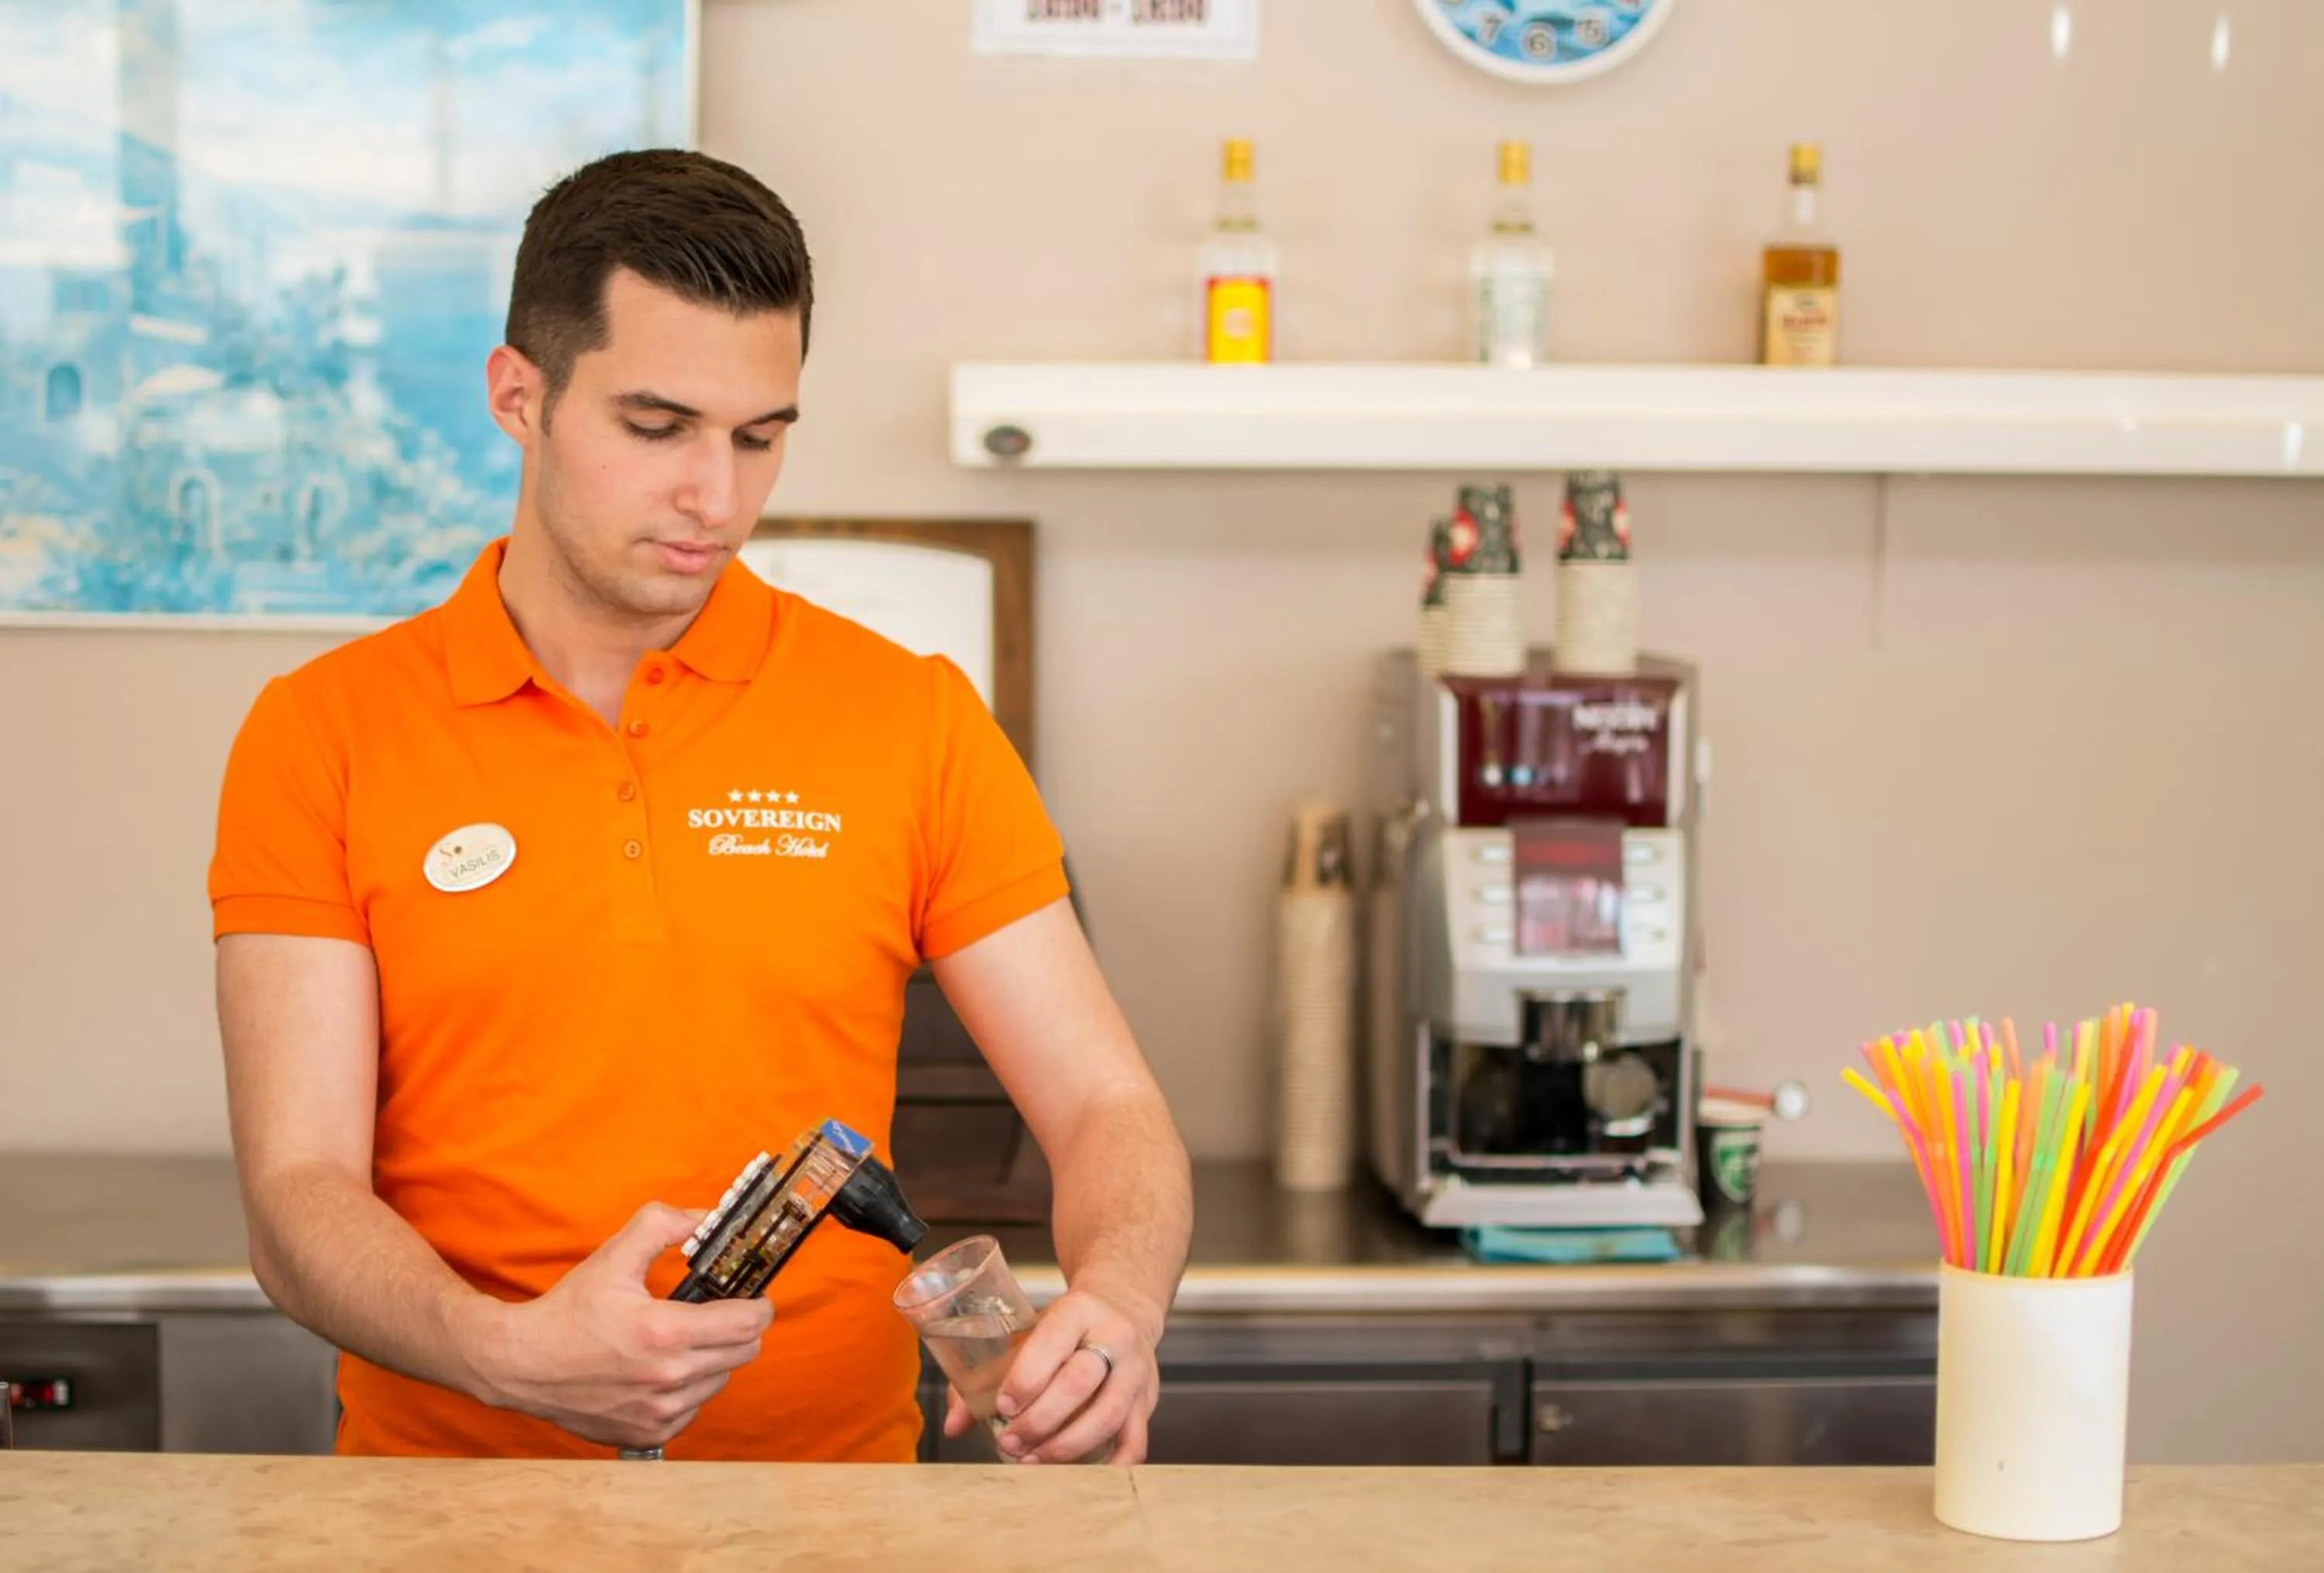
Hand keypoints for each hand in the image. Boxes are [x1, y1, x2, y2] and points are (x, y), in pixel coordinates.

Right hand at [463, 1202, 771, 1451]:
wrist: (521, 1365)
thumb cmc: (567, 1312)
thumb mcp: (614, 1257)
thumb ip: (663, 1225)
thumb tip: (707, 1218)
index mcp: (665, 1331)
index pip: (749, 1324)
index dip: (759, 1306)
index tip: (753, 1298)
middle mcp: (668, 1377)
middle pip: (744, 1353)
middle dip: (739, 1329)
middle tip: (718, 1315)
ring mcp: (659, 1410)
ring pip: (720, 1381)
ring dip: (712, 1360)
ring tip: (681, 1342)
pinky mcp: (648, 1432)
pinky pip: (693, 1408)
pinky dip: (688, 1390)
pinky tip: (661, 1371)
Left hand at [944, 1284, 1160, 1464]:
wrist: (1123, 1308)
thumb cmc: (1066, 1326)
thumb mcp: (1031, 1330)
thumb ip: (988, 1372)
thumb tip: (954, 1423)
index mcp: (1078, 1311)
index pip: (1052, 1343)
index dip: (1026, 1379)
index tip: (1003, 1407)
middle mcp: (1112, 1337)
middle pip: (1079, 1383)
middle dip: (1039, 1420)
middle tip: (1010, 1442)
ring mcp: (1135, 1371)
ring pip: (1107, 1415)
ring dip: (1065, 1446)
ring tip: (1033, 1459)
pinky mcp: (1146, 1401)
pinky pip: (1135, 1441)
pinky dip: (1109, 1466)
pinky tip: (1078, 1475)